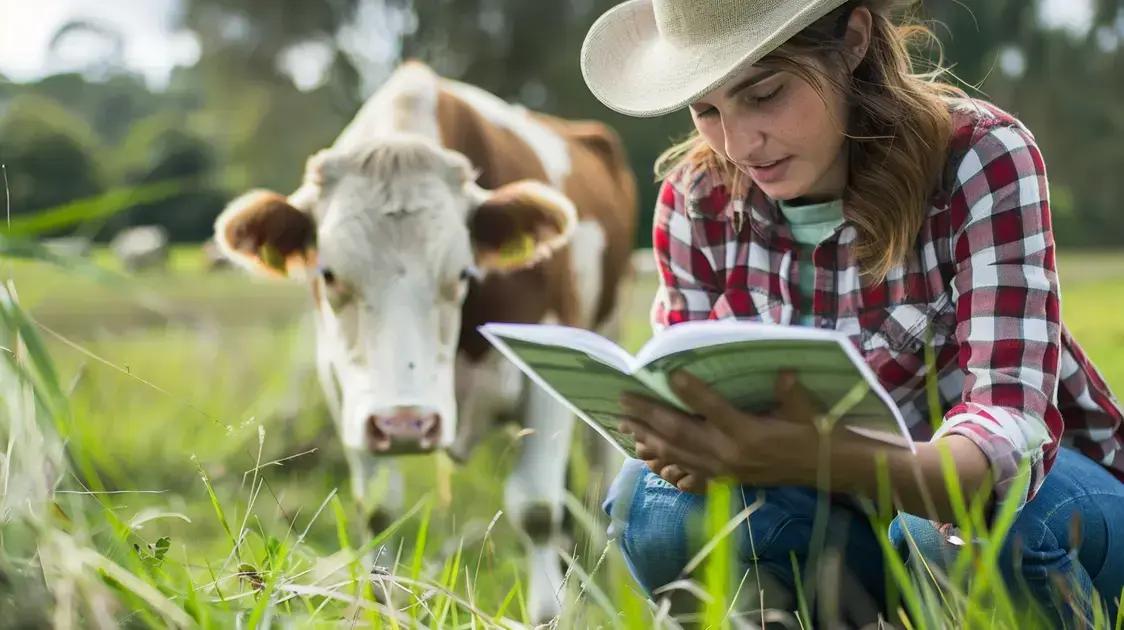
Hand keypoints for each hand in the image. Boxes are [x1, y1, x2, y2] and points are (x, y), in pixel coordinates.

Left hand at [619, 370, 822, 487]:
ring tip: (623, 424)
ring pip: (676, 453)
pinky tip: (645, 452)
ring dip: (647, 437)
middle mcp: (730, 454)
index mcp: (750, 433)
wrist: (823, 470)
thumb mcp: (805, 409)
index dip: (691, 391)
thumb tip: (782, 371)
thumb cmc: (814, 431)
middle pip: (681, 432)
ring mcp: (722, 470)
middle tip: (622, 400)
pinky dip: (662, 461)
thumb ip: (790, 392)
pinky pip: (684, 471)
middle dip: (649, 415)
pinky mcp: (722, 480)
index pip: (714, 408)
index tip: (669, 374)